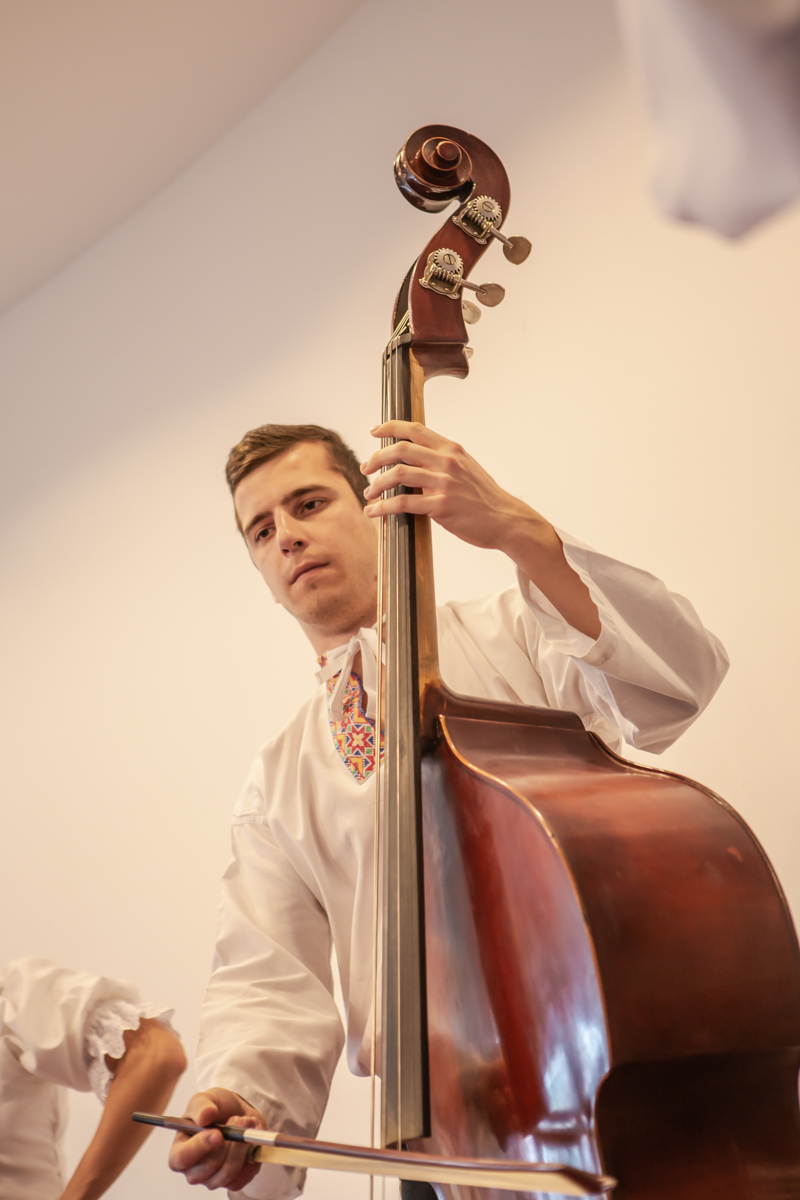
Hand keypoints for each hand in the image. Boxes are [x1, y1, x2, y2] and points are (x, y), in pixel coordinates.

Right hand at [168, 1088, 264, 1191]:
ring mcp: (213, 1179)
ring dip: (241, 1147)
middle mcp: (194, 1171)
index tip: (218, 1133)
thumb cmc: (214, 1109)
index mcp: (179, 1152)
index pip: (183, 1158)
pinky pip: (242, 1177)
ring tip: (248, 1122)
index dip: (200, 1147)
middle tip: (238, 1119)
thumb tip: (205, 1115)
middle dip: (228, 1143)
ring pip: (228, 1173)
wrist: (235, 1113)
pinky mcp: (232, 1183)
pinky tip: (251, 1139)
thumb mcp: (205, 1099)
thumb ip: (201, 1106)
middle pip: (209, 1168)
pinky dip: (250, 1157)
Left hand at [361, 421, 553, 554]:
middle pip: (400, 450)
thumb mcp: (467, 469)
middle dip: (376, 458)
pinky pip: (403, 503)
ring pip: (398, 475)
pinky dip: (383, 507)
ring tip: (368, 493)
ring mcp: (444, 484)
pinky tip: (373, 512)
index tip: (374, 431)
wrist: (506, 520)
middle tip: (365, 468)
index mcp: (452, 449)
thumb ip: (443, 461)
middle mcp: (447, 462)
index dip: (390, 427)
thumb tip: (416, 463)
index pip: (415, 429)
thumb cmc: (484, 498)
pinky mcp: (440, 506)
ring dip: (376, 484)